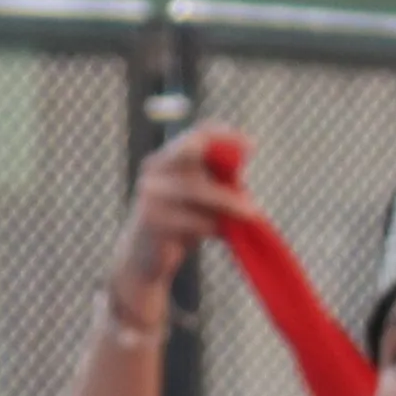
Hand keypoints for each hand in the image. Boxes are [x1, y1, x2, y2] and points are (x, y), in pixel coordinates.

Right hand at [114, 126, 263, 306]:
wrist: (144, 260)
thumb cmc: (180, 224)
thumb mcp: (201, 200)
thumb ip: (220, 180)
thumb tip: (246, 155)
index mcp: (166, 159)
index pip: (194, 134)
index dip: (223, 135)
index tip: (251, 144)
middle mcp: (154, 170)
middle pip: (191, 152)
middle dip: (224, 163)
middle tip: (249, 177)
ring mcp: (150, 194)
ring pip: (195, 188)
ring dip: (228, 202)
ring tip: (252, 213)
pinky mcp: (152, 220)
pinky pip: (191, 220)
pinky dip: (212, 225)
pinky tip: (223, 232)